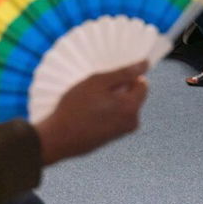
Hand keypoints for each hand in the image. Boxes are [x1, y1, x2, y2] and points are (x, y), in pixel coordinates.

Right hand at [34, 61, 148, 164]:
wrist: (58, 138)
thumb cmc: (76, 108)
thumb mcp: (98, 82)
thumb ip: (123, 73)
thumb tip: (145, 64)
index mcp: (132, 107)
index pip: (142, 84)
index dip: (128, 76)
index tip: (111, 75)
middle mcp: (131, 122)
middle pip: (133, 96)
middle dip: (119, 89)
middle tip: (97, 86)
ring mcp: (121, 132)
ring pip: (122, 107)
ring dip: (111, 100)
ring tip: (90, 98)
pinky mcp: (110, 138)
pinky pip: (114, 117)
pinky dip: (105, 111)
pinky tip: (88, 110)